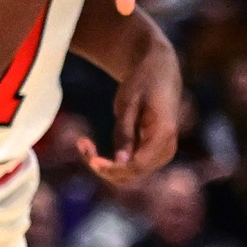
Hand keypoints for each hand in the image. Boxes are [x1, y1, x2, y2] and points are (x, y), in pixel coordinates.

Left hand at [81, 33, 182, 187]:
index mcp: (163, 135)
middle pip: (131, 174)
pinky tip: (88, 144)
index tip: (91, 160)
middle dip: (104, 167)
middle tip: (81, 143)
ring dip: (103, 165)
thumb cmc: (143, 82)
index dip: (113, 168)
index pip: (137, 165)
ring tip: (82, 143)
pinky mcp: (150, 154)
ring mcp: (160, 154)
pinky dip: (107, 160)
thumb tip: (121, 164)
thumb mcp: (129, 103)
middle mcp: (166, 150)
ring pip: (128, 174)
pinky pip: (127, 166)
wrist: (160, 72)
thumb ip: (125, 134)